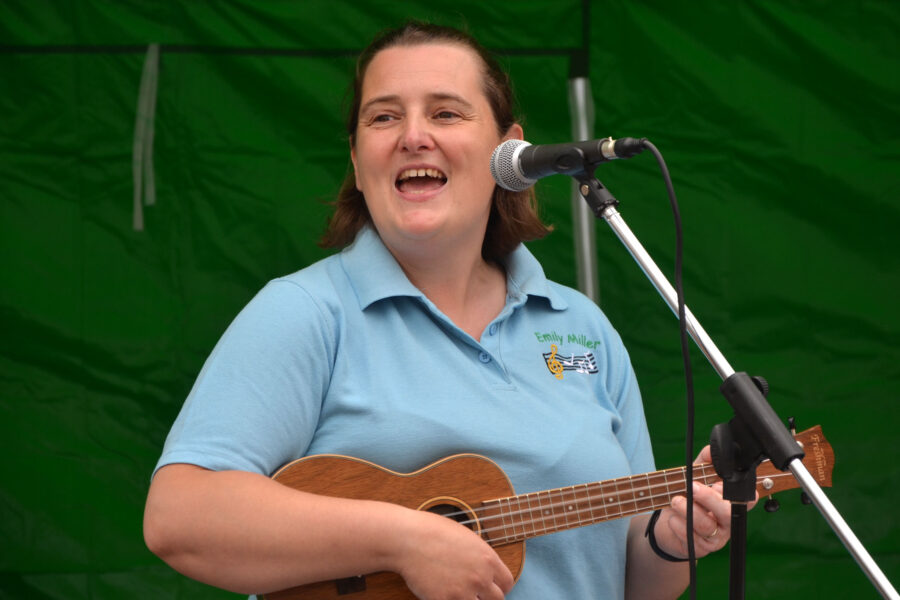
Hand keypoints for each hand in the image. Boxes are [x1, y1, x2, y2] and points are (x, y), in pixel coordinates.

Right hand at [394, 508, 513, 599]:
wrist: (408, 539)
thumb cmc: (433, 532)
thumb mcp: (466, 538)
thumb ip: (480, 557)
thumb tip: (487, 569)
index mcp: (488, 559)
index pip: (507, 583)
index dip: (499, 586)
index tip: (491, 587)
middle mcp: (480, 577)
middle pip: (497, 599)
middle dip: (487, 597)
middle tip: (475, 593)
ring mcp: (463, 592)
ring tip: (459, 593)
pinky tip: (443, 595)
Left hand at [655, 445, 757, 559]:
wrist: (670, 523)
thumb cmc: (688, 497)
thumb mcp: (695, 477)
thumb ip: (704, 463)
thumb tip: (711, 450)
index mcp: (731, 501)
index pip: (748, 499)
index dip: (742, 494)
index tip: (721, 484)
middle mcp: (727, 520)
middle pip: (727, 512)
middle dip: (708, 498)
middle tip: (692, 487)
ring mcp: (716, 537)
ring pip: (706, 525)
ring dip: (688, 510)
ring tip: (675, 500)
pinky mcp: (702, 548)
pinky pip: (691, 537)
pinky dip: (679, 525)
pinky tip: (672, 517)